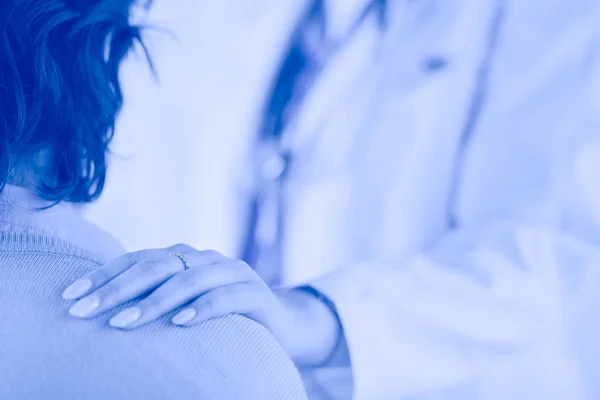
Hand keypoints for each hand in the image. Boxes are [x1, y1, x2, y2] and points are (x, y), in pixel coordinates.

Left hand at [61, 244, 342, 365]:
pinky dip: (201, 309)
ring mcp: (233, 273)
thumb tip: (103, 307)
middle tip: (83, 311)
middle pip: (157, 265)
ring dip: (153, 301)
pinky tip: (179, 323)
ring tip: (122, 324)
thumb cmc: (223, 317)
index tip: (70, 297)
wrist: (282, 324)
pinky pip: (226, 298)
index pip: (137, 259)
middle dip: (117, 288)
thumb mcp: (186, 305)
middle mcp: (206, 259)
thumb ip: (157, 297)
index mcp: (185, 258)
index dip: (103, 275)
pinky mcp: (256, 293)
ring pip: (188, 280)